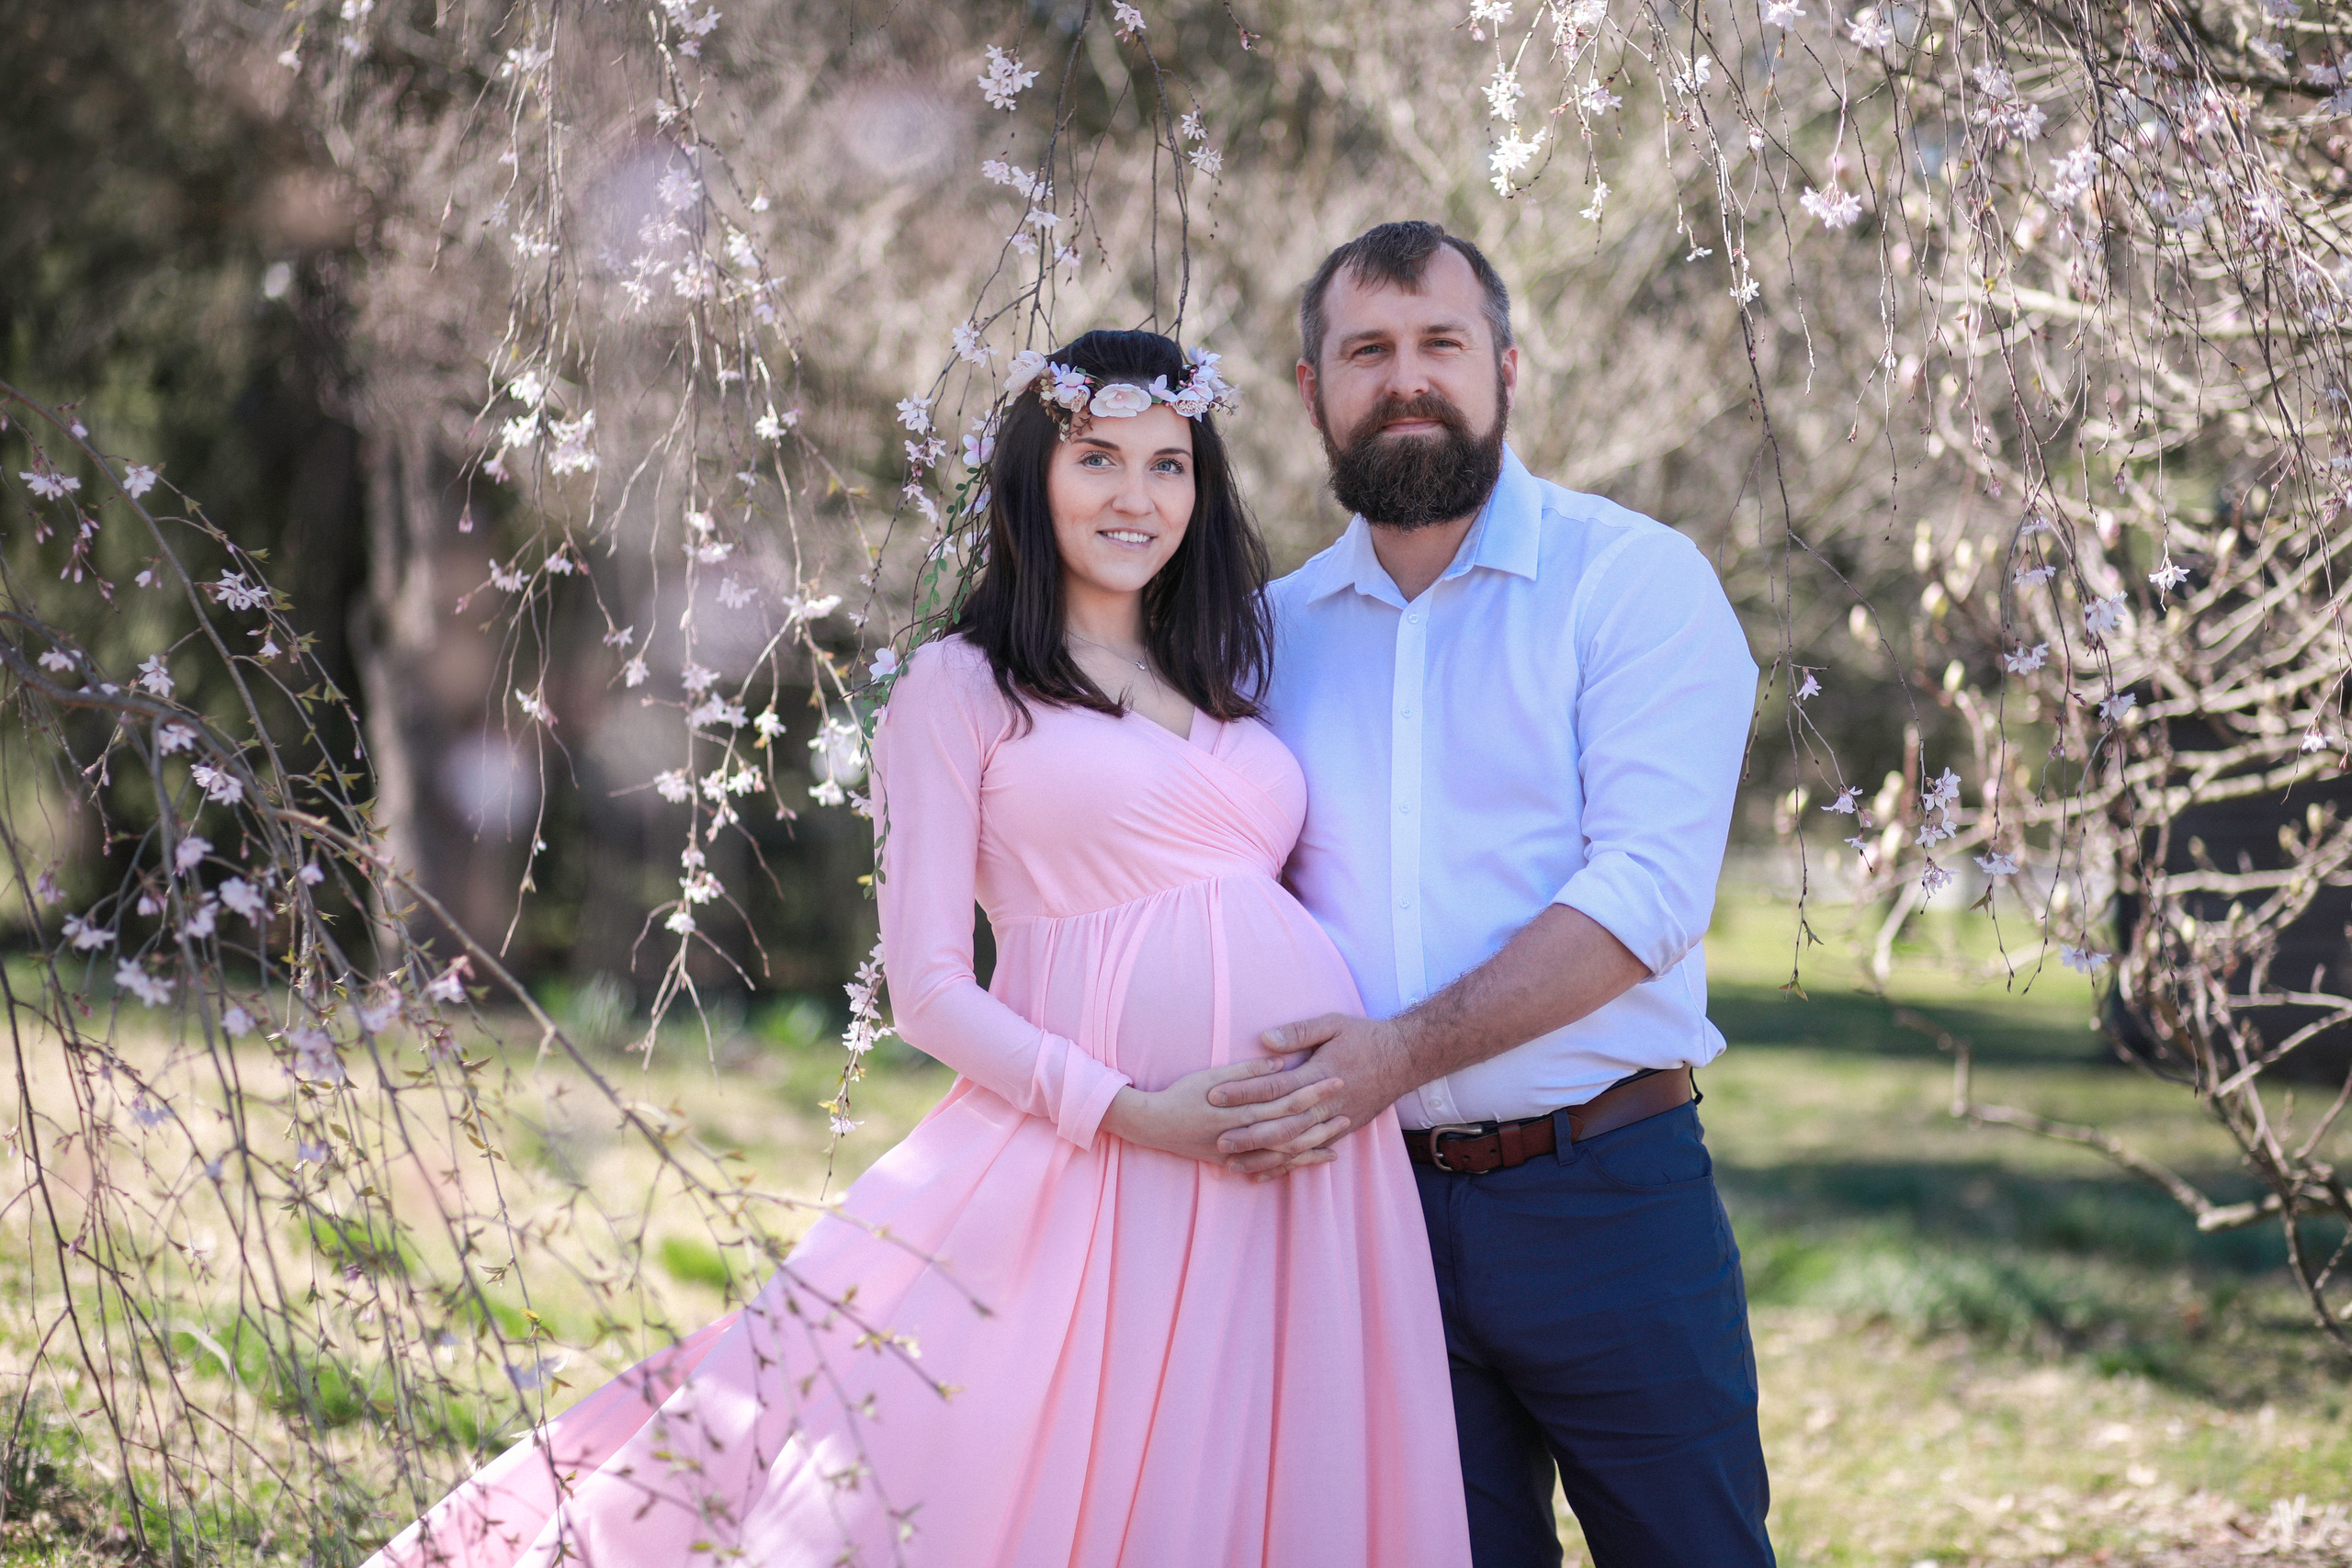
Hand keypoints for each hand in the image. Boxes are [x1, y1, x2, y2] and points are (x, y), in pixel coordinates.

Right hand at [1099, 1057, 1352, 1168]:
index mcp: (1242, 1109)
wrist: (1152, 1125)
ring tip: (1338, 1140)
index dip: (1314, 1090)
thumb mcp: (1212, 1076)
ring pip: (1285, 1153)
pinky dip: (1293, 1165)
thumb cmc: (1181, 1094)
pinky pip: (1270, 1167)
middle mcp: (1244, 1134)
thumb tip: (1282, 1062)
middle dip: (1321, 1121)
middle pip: (1292, 1128)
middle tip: (1347, 1111)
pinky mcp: (1234, 1163)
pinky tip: (1313, 1161)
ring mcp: (1240, 1153)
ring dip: (1313, 1146)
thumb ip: (1249, 1070)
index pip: (1287, 1099)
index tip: (1337, 1079)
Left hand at [1209, 1013, 1410, 1178]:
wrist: (1406, 1058)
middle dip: (1248, 1134)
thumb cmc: (1365, 1036)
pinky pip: (1311, 1153)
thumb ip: (1298, 1032)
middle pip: (1280, 1124)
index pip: (1273, 1087)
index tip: (1215, 1096)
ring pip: (1295, 1146)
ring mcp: (1336, 1120)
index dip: (1243, 1092)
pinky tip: (1266, 1173)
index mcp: (1318, 1075)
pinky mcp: (1343, 1130)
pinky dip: (1289, 1165)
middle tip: (1218, 1140)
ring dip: (1264, 1157)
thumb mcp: (1332, 1024)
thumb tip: (1266, 1039)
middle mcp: (1326, 1103)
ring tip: (1234, 1164)